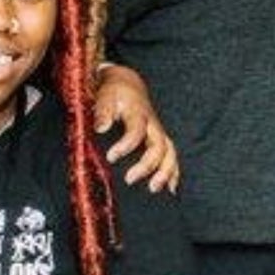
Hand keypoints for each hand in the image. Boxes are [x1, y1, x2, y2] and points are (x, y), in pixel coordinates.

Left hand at [92, 65, 178, 192]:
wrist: (128, 86)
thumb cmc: (115, 93)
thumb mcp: (105, 96)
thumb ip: (103, 112)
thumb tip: (101, 128)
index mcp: (139, 113)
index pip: (137, 130)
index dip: (126, 144)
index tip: (111, 156)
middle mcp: (153, 124)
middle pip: (159, 146)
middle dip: (147, 164)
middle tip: (129, 179)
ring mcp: (159, 133)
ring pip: (170, 152)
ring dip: (165, 171)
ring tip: (153, 188)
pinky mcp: (160, 139)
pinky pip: (171, 156)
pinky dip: (173, 172)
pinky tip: (170, 189)